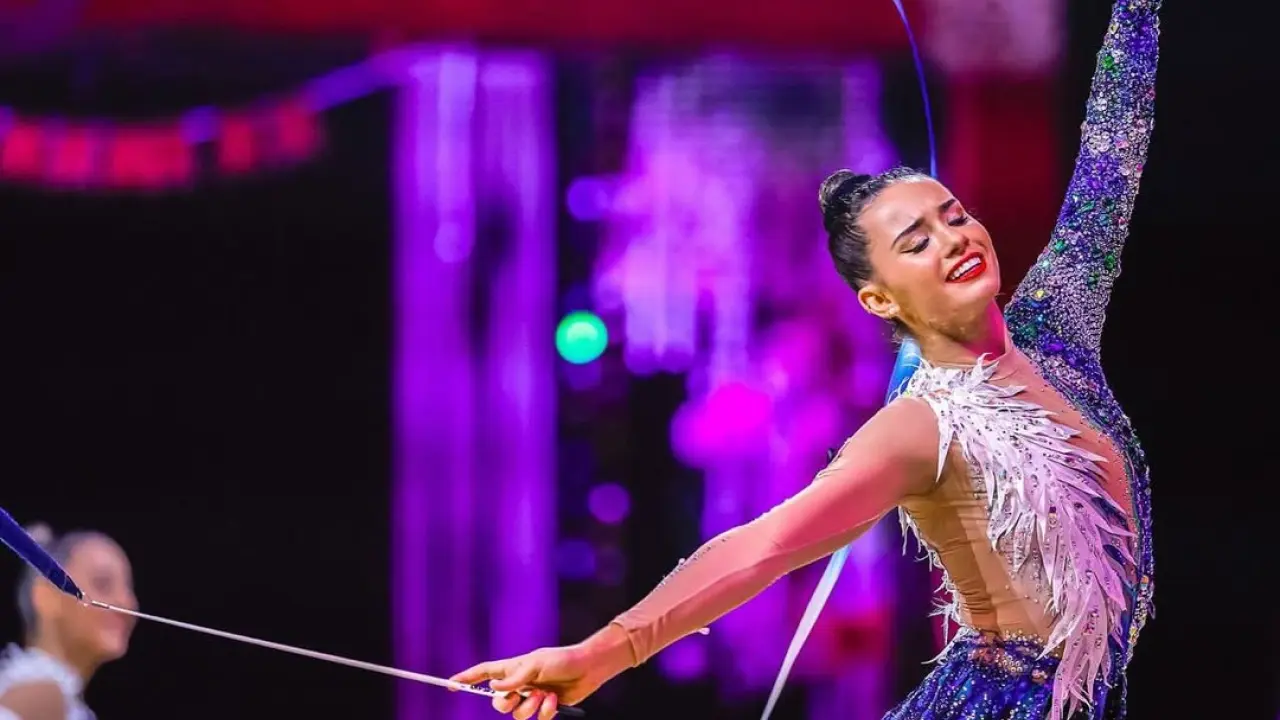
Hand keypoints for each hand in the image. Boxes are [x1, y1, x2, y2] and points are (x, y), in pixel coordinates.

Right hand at [449, 626, 633, 719]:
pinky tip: (555, 699)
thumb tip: (493, 688)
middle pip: (497, 702)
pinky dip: (546, 711)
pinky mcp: (545, 708)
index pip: (484, 672)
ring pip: (517, 714)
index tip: (450, 684)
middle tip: (521, 695)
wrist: (588, 668)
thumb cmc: (561, 660)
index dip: (467, 678)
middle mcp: (519, 684)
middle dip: (507, 703)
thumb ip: (514, 678)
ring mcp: (531, 697)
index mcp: (513, 668)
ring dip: (531, 707)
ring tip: (545, 694)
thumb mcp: (535, 665)